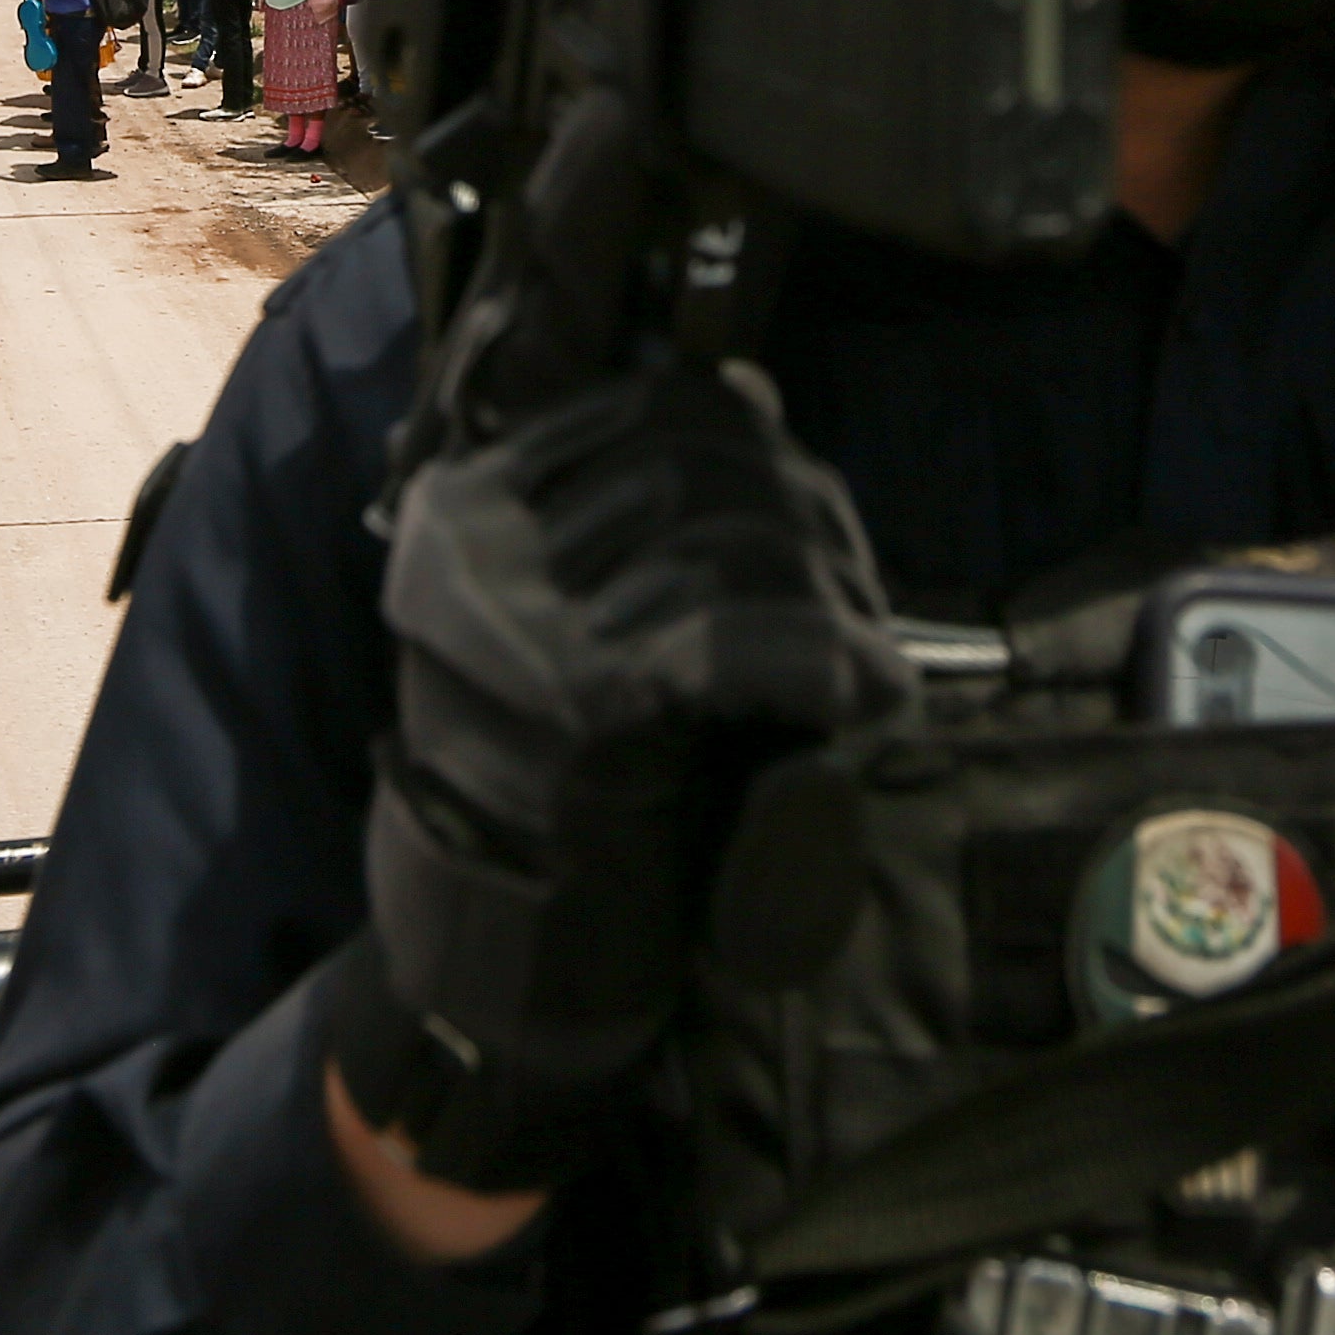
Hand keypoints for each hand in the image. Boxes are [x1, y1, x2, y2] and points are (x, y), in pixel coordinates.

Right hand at [328, 364, 914, 1198]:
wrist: (502, 944)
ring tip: (865, 657)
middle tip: (855, 597)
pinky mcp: (578, 696)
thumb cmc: (560, 777)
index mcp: (470, 504)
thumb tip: (751, 390)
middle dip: (805, 521)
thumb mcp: (578, 619)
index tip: (810, 511)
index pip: (641, 411)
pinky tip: (863, 696)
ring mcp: (520, 615)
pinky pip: (736, 641)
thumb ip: (640, 513)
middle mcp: (479, 542)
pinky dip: (822, 661)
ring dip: (829, 597)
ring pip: (729, 546)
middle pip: (694, 467)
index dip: (753, 447)